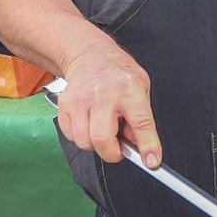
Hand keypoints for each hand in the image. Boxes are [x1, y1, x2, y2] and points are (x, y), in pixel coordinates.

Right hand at [58, 43, 161, 168]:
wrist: (90, 55)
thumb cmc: (118, 74)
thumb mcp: (142, 88)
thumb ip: (142, 118)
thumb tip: (138, 145)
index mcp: (129, 90)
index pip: (141, 123)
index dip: (147, 145)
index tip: (151, 161)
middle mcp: (104, 95)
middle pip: (102, 138)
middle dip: (112, 153)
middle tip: (118, 150)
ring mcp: (81, 100)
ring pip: (84, 141)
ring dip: (95, 145)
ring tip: (103, 132)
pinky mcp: (65, 105)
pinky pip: (71, 135)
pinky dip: (81, 137)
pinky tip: (89, 125)